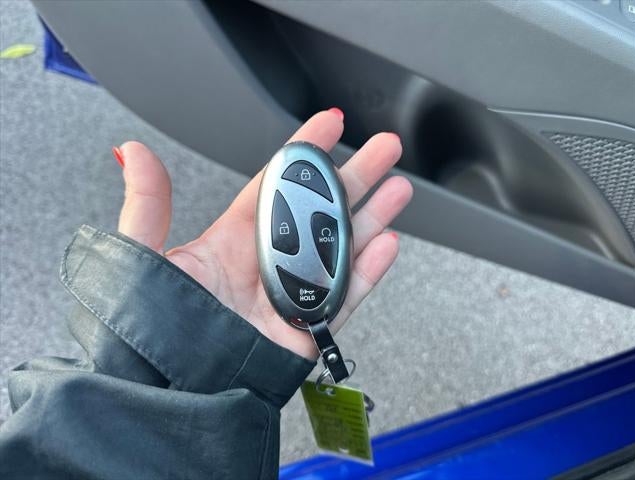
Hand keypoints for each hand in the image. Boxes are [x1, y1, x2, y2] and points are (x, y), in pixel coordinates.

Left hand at [115, 110, 412, 359]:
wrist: (174, 388)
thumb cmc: (155, 329)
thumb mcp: (144, 257)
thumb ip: (147, 206)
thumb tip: (133, 154)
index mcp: (232, 240)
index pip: (276, 185)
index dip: (305, 153)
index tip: (328, 125)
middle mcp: (269, 262)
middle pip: (322, 210)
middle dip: (356, 177)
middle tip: (383, 149)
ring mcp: (293, 295)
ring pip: (343, 248)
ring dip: (373, 217)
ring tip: (399, 189)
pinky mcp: (309, 329)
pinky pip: (346, 296)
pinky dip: (370, 270)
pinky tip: (387, 242)